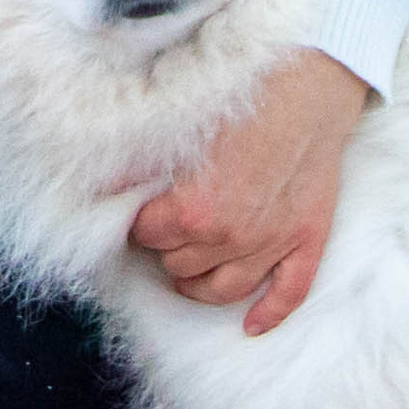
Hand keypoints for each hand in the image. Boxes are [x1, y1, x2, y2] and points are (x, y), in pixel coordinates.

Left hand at [128, 48, 367, 335]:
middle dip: (169, 249)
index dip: (141, 223)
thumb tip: (101, 182)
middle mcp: (230, 238)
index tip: (143, 212)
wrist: (308, 83)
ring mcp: (271, 245)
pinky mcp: (306, 242)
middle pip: (179, 266)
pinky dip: (267, 314)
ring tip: (189, 272)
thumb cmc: (242, 96)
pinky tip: (250, 325)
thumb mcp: (180, 127)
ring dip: (200, 285)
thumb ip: (138, 162)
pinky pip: (287, 295)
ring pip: (222, 290)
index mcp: (192, 211)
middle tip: (168, 230)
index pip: (147, 237)